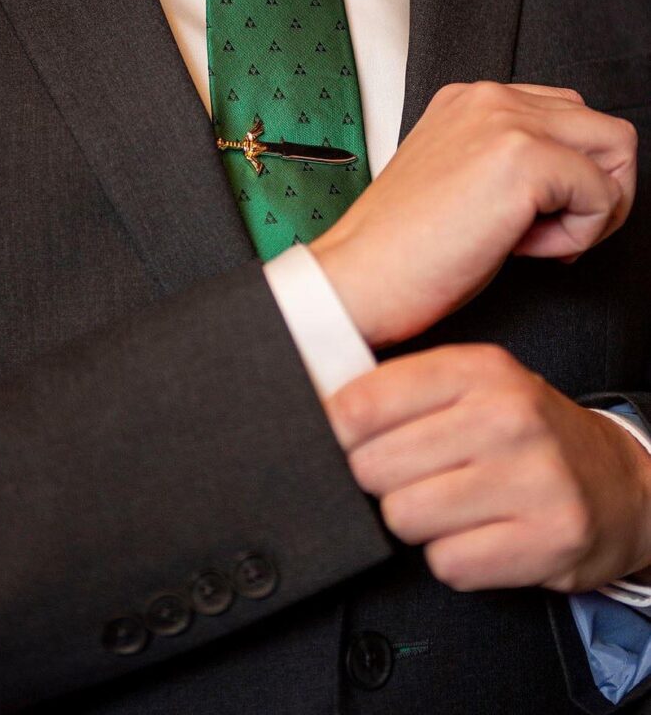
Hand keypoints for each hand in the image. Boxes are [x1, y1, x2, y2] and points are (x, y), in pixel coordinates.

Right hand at [310, 82, 636, 347]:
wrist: (359, 278)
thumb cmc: (402, 250)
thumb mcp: (460, 183)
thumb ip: (509, 161)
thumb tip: (573, 180)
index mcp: (470, 101)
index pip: (567, 116)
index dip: (568, 175)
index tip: (533, 219)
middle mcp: (490, 99)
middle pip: (602, 128)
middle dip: (595, 190)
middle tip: (549, 234)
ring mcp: (507, 123)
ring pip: (617, 150)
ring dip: (593, 206)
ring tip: (537, 239)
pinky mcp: (523, 159)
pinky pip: (603, 196)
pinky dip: (579, 236)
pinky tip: (523, 250)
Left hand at [325, 344, 650, 593]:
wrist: (615, 482)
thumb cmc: (525, 433)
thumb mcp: (472, 385)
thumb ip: (402, 391)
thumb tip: (318, 412)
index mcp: (478, 369)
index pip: (362, 404)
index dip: (338, 432)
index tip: (346, 442)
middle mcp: (508, 416)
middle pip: (373, 467)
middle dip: (382, 481)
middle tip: (414, 477)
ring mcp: (533, 478)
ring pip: (404, 518)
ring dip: (417, 522)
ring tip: (451, 505)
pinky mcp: (549, 539)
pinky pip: (447, 564)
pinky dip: (454, 558)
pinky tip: (481, 534)